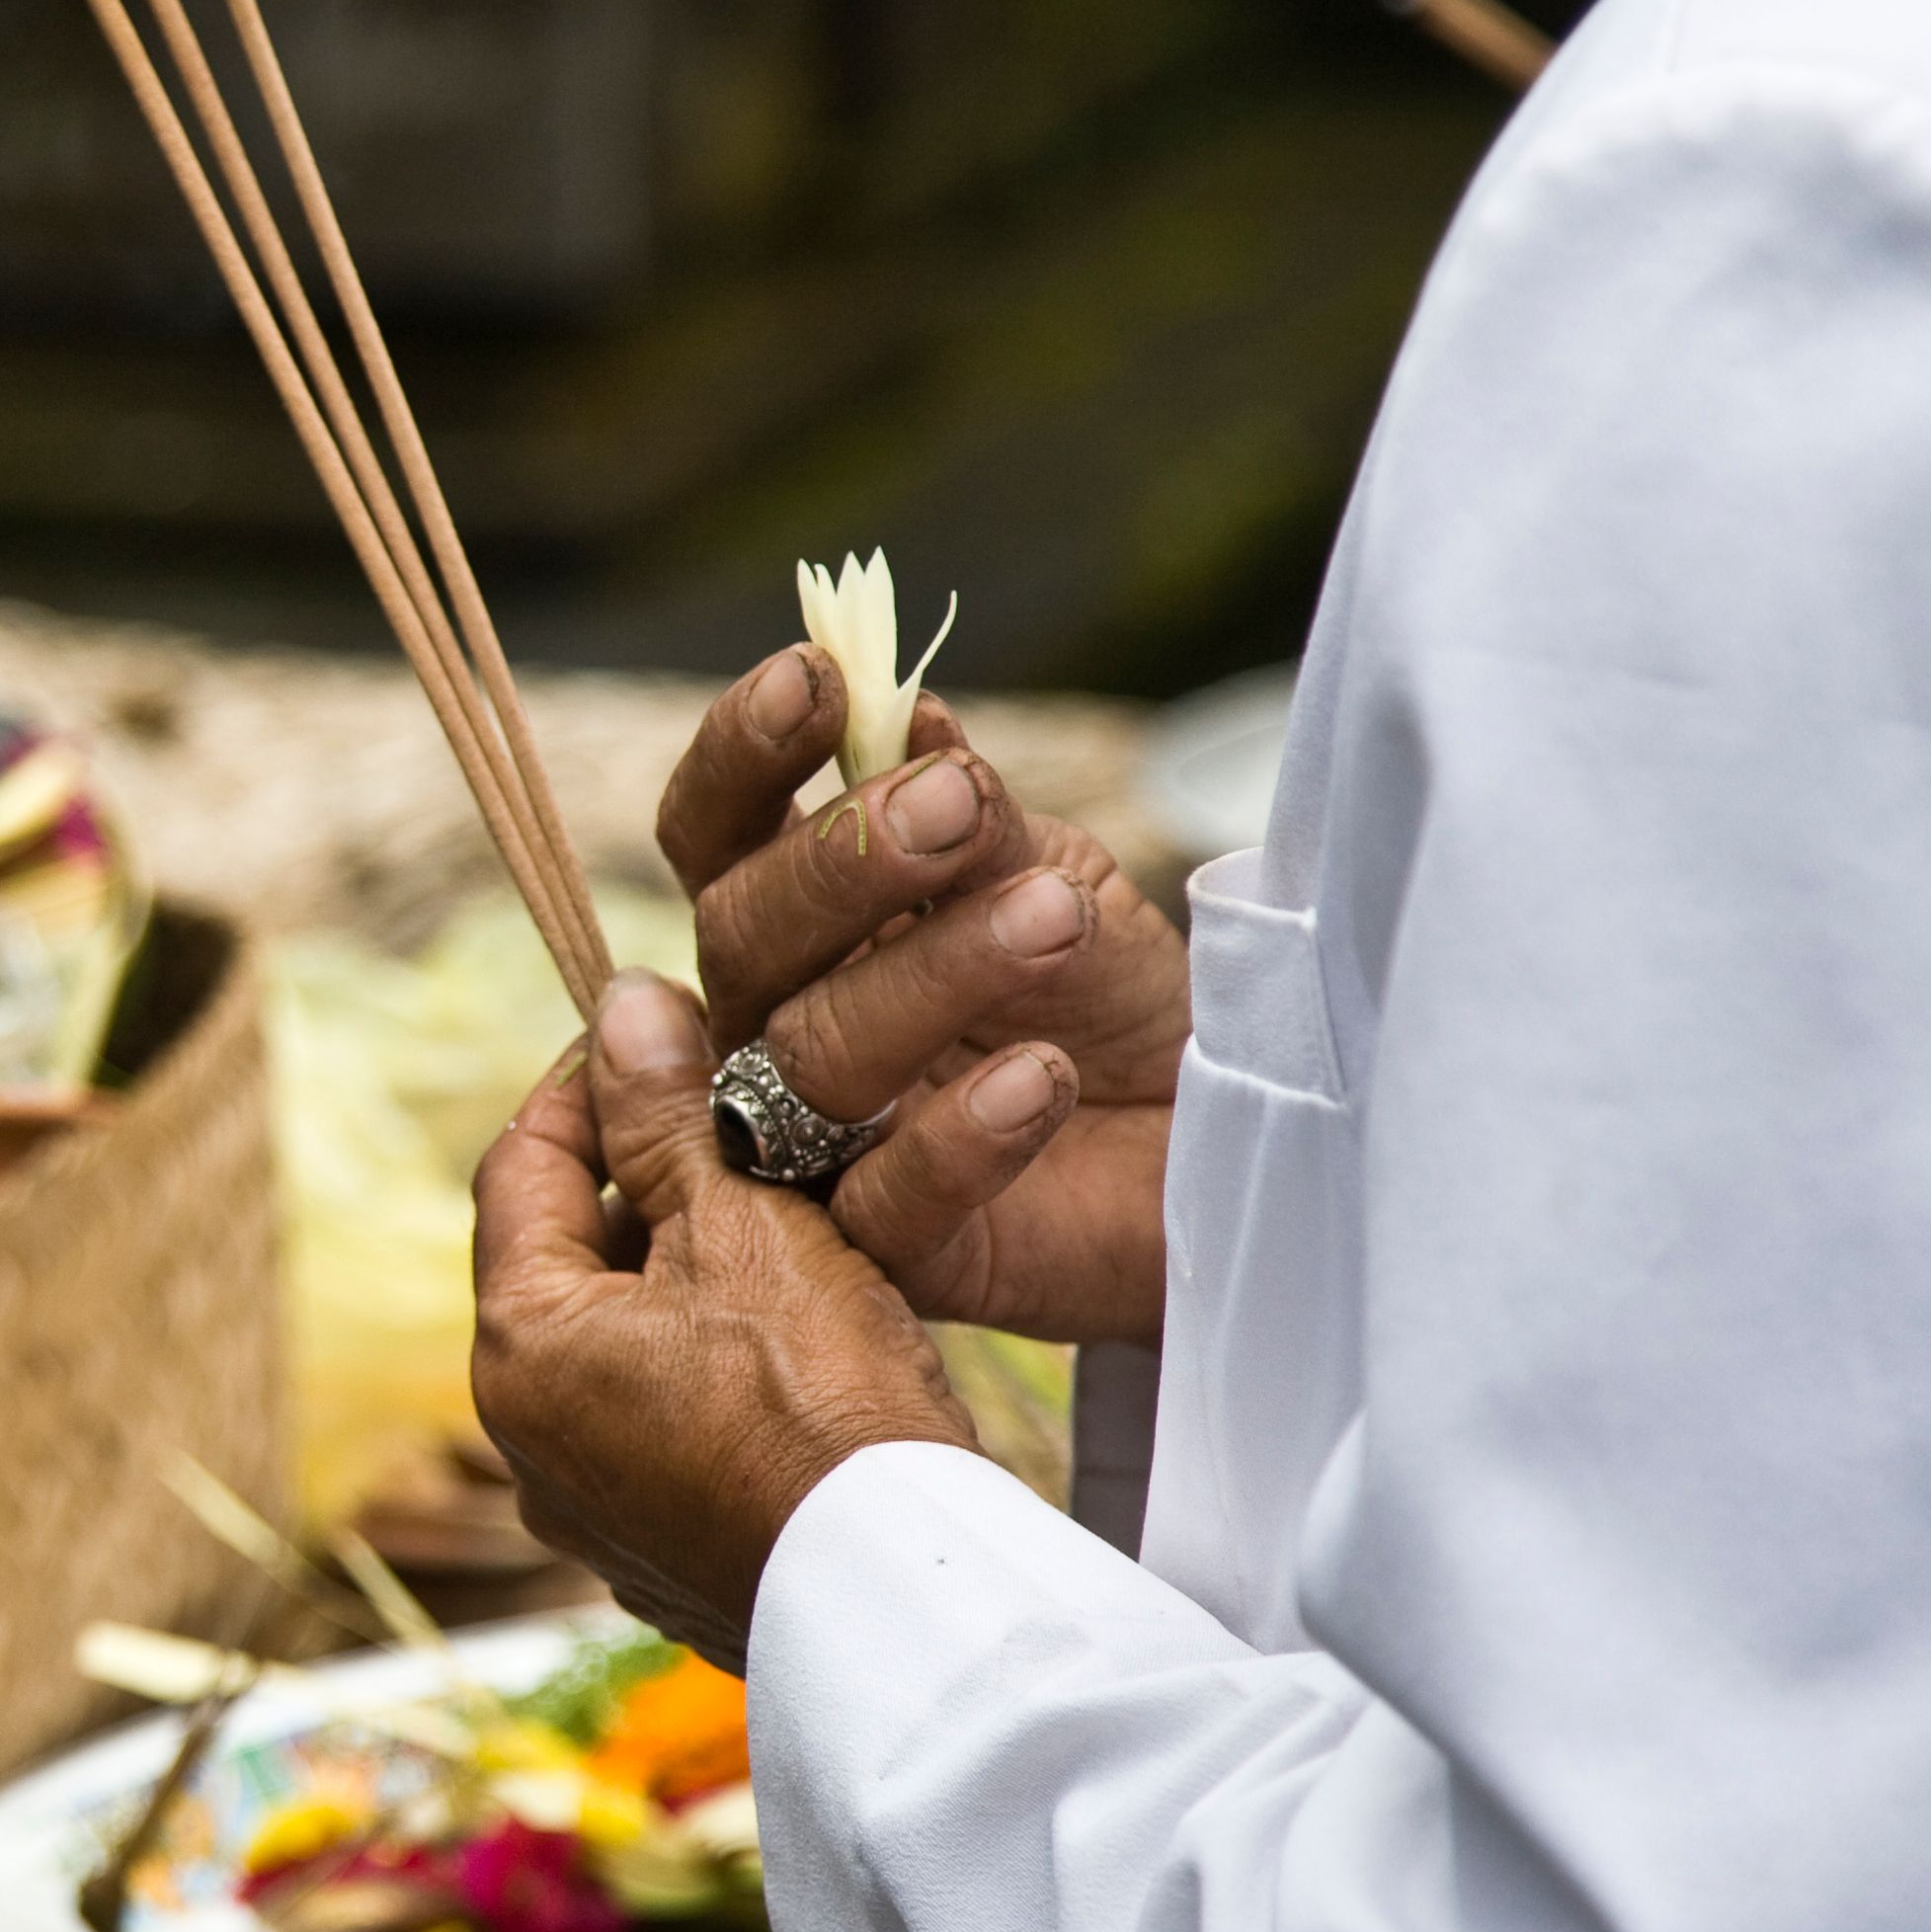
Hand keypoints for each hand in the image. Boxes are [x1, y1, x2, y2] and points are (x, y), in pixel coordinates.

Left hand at [473, 973, 1020, 1670]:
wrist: (898, 1598)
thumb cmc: (820, 1403)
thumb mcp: (744, 1225)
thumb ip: (669, 1115)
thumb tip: (625, 1005)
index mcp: (517, 1346)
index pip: (519, 1167)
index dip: (584, 1086)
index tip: (654, 1040)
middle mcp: (526, 1440)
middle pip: (565, 1261)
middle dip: (644, 1183)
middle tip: (733, 1124)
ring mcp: (589, 1511)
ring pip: (619, 1346)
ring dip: (684, 1278)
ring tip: (782, 1222)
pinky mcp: (660, 1557)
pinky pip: (664, 1427)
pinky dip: (710, 1369)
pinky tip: (797, 1342)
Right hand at [659, 645, 1187, 1345]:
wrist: (1215, 1143)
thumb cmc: (1109, 998)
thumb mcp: (1056, 882)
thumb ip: (979, 824)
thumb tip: (905, 716)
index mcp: (796, 920)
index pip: (714, 832)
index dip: (742, 755)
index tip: (813, 677)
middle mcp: (773, 1023)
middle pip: (739, 936)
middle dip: (842, 863)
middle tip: (960, 809)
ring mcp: (815, 1142)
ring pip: (804, 1060)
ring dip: (925, 975)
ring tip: (1052, 918)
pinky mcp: (887, 1255)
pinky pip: (884, 1199)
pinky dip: (958, 1134)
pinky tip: (1039, 1077)